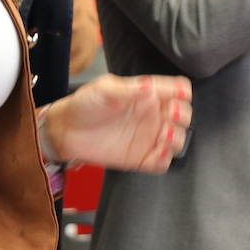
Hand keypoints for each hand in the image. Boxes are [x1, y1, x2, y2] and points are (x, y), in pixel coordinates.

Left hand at [40, 74, 191, 171]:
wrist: (65, 131)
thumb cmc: (83, 105)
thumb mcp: (104, 89)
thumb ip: (128, 89)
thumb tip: (149, 87)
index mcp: (147, 94)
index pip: (177, 89)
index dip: (182, 92)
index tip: (178, 95)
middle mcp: (151, 115)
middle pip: (184, 114)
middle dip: (183, 115)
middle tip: (171, 114)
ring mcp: (148, 137)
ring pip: (177, 139)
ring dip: (176, 138)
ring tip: (162, 135)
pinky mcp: (140, 158)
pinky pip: (162, 162)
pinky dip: (165, 159)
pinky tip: (156, 152)